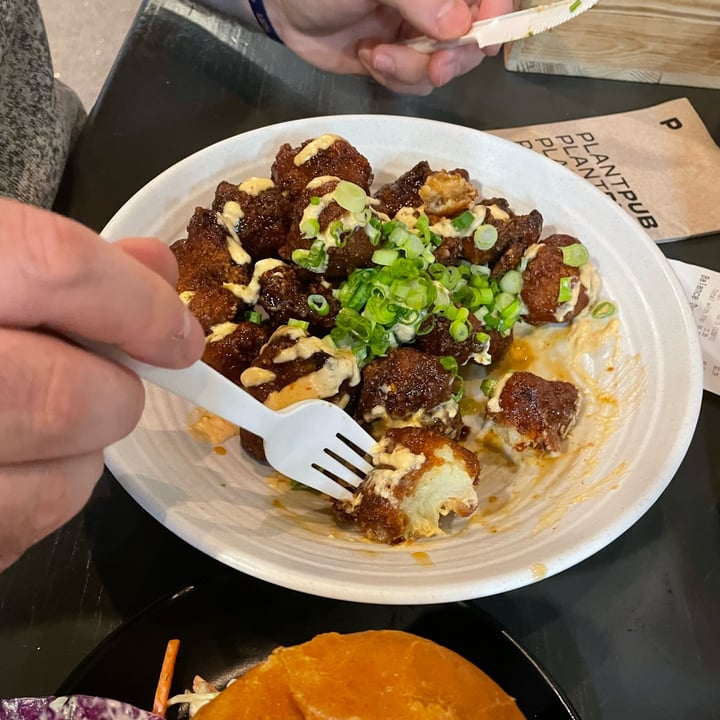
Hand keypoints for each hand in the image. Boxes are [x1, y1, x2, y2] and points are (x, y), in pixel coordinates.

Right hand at [0, 199, 204, 570]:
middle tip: (100, 384)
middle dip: (113, 394)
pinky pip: (9, 535)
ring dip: (75, 458)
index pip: (54, 268)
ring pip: (56, 487)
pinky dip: (29, 503)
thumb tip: (156, 269)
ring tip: (27, 427)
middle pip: (70, 397)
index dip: (138, 305)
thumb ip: (42, 258)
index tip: (178, 336)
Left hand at [268, 0, 514, 94]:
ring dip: (412, 69)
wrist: (284, 6)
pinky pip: (415, 82)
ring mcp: (419, 34)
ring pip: (443, 66)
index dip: (495, 14)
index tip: (482, 36)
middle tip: (433, 64)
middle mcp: (436, 5)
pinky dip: (394, 77)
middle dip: (453, 57)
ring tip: (376, 55)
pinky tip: (369, 57)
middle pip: (473, 38)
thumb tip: (459, 26)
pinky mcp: (398, 60)